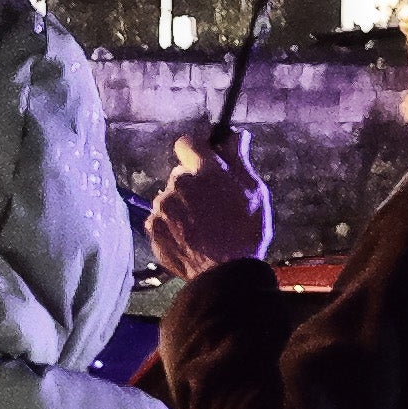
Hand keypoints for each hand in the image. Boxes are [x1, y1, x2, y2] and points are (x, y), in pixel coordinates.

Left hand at [145, 133, 271, 280]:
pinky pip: (160, 218)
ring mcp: (162, 207)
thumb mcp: (254, 191)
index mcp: (204, 170)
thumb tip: (236, 135)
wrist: (226, 273)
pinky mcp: (153, 228)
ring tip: (202, 225)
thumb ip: (239, 159)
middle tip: (212, 203)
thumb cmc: (246, 232)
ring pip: (169, 197)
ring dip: (181, 205)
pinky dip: (171, 224)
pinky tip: (190, 237)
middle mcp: (178, 184)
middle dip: (193, 183)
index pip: (187, 142)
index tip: (205, 160)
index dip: (196, 150)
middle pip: (180, 173)